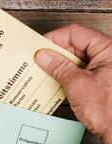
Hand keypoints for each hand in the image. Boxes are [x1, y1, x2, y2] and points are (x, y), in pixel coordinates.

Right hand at [35, 24, 111, 143]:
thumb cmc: (110, 111)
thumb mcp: (76, 84)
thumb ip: (58, 66)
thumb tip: (44, 56)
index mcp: (109, 49)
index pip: (75, 33)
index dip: (54, 38)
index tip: (39, 47)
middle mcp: (111, 56)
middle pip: (78, 45)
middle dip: (57, 53)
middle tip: (40, 60)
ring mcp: (109, 69)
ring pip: (80, 59)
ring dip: (62, 65)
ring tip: (47, 72)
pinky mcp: (105, 81)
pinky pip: (83, 71)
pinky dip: (70, 75)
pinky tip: (58, 82)